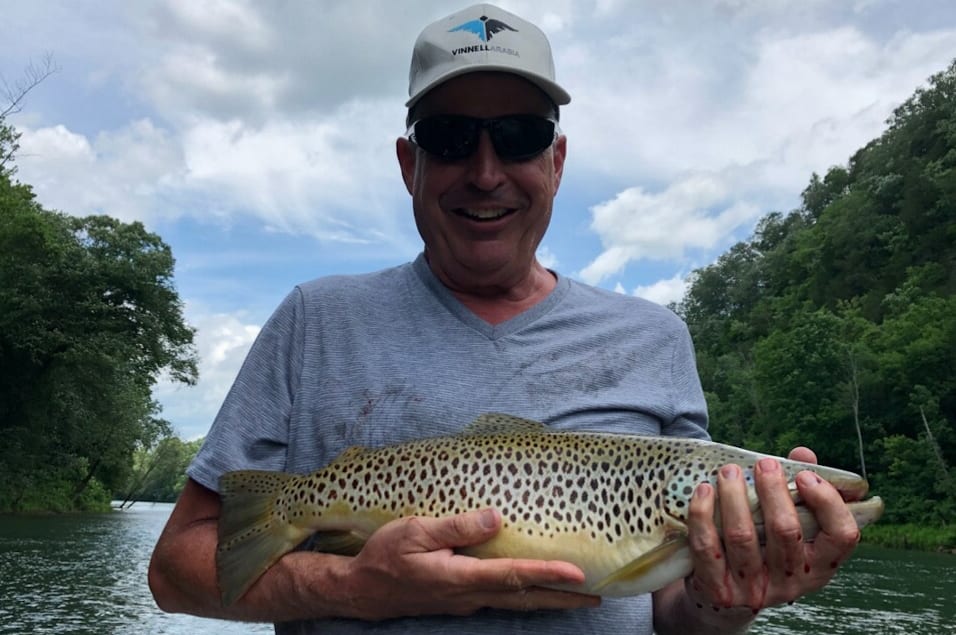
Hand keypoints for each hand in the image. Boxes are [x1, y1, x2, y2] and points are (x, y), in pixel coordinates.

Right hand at [336, 508, 600, 619]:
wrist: (362, 589)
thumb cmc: (384, 556)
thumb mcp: (414, 531)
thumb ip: (455, 526)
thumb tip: (497, 517)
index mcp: (459, 577)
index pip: (512, 577)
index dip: (546, 575)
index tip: (577, 575)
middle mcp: (469, 595)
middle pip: (524, 599)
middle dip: (562, 599)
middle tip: (597, 597)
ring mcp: (466, 601)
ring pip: (515, 602)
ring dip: (548, 599)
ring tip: (579, 596)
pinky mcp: (461, 598)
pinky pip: (501, 598)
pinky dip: (525, 595)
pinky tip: (534, 587)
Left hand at [683, 448, 861, 614]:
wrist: (725, 596)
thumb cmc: (765, 547)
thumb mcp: (790, 524)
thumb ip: (801, 488)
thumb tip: (803, 454)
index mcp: (819, 565)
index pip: (842, 536)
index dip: (828, 502)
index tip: (805, 476)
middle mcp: (791, 581)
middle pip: (786, 532)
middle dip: (774, 491)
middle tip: (764, 464)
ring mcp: (753, 589)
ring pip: (742, 537)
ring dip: (734, 496)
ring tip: (728, 471)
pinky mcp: (718, 589)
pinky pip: (707, 547)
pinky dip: (703, 515)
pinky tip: (703, 491)